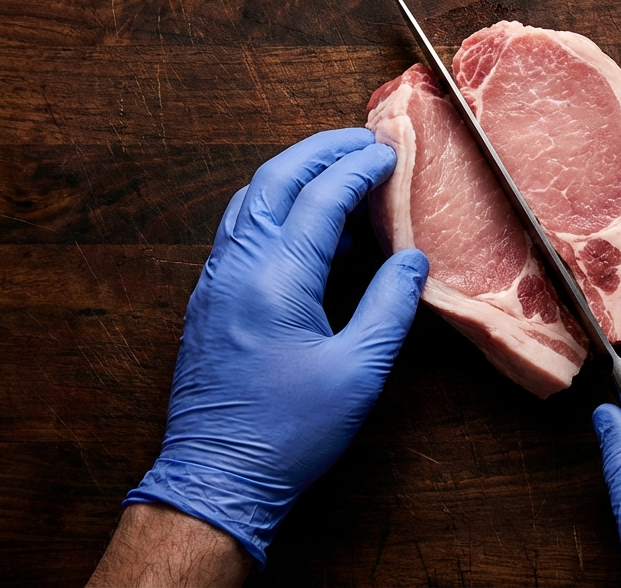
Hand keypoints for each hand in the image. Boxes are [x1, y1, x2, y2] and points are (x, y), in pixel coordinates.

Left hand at [125, 128, 429, 568]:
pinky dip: (273, 206)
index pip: (320, 197)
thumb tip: (412, 259)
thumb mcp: (358, 372)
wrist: (215, 478)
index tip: (390, 152)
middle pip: (275, 179)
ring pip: (250, 200)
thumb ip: (389, 306)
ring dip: (292, 173)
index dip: (358, 168)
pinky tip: (304, 223)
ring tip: (336, 169)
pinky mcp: (208, 301)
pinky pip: (239, 229)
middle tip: (362, 140)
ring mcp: (216, 281)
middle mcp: (238, 266)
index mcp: (276, 277)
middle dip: (320, 151)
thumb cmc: (289, 432)